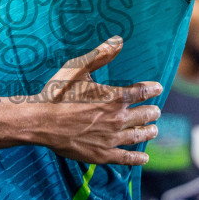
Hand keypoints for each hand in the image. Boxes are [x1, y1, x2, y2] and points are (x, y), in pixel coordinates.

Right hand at [33, 37, 160, 166]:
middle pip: (145, 115)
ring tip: (154, 130)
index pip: (142, 92)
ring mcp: (111, 139)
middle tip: (156, 111)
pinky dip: (137, 159)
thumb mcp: (78, 68)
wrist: (41, 122)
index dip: (152, 89)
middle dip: (153, 112)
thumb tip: (119, 40)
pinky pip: (125, 158)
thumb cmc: (58, 93)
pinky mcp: (102, 154)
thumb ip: (100, 55)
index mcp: (114, 97)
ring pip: (139, 136)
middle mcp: (118, 119)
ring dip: (149, 132)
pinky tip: (144, 159)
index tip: (157, 88)